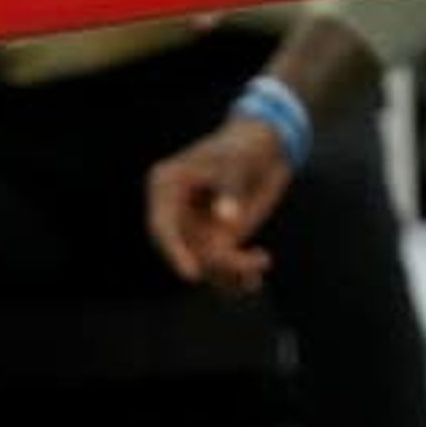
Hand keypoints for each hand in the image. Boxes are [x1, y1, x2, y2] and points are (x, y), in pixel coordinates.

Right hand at [146, 115, 293, 292]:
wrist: (264, 149)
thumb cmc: (244, 147)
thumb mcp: (238, 164)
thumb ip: (232, 190)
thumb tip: (227, 220)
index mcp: (167, 186)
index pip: (161, 226)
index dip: (174, 252)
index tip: (193, 274)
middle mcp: (175, 211)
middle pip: (185, 250)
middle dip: (216, 263)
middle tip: (250, 265)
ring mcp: (193, 229)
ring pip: (205, 264)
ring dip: (233, 272)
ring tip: (261, 261)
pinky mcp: (213, 241)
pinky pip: (218, 268)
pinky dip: (236, 278)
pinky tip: (255, 279)